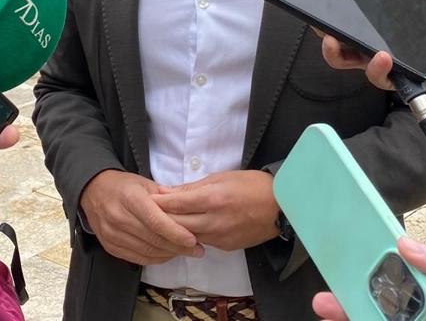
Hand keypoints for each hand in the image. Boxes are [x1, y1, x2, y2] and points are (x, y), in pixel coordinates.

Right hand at [79, 170, 202, 265]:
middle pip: (153, 239)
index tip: (193, 240)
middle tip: (197, 250)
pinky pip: (137, 258)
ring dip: (169, 254)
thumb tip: (189, 210)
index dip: (176, 233)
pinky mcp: (109, 246)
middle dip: (178, 247)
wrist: (92, 191)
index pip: (156, 221)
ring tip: (186, 252)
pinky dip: (155, 258)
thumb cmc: (123, 186)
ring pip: (146, 251)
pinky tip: (167, 254)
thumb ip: (165, 197)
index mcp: (130, 198)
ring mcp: (112, 234)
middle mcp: (118, 217)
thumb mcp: (144, 183)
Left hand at [151, 170, 279, 251]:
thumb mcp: (222, 178)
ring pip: (186, 236)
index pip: (176, 204)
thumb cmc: (252, 185)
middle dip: (159, 219)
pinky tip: (184, 229)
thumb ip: (193, 187)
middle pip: (176, 224)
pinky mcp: (225, 247)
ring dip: (173, 230)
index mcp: (212, 199)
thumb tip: (168, 192)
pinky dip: (190, 236)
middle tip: (145, 213)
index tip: (143, 199)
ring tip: (160, 222)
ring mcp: (219, 237)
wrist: (281, 207)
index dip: (157, 203)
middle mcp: (213, 221)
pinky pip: (202, 241)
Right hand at [320, 0, 425, 100]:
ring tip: (336, 42)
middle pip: (337, 45)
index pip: (346, 20)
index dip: (329, 14)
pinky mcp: (396, 78)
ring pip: (348, 62)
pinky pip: (377, 76)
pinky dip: (376, 67)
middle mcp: (374, 44)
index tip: (321, 1)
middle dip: (323, 37)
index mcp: (377, 24)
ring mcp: (383, 62)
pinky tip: (382, 56)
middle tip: (321, 28)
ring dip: (336, 52)